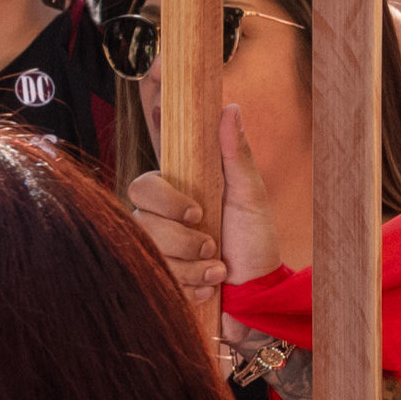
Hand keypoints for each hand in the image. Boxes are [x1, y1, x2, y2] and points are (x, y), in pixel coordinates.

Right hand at [129, 104, 282, 298]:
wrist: (259, 292)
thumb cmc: (255, 238)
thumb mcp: (251, 195)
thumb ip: (236, 153)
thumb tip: (230, 108)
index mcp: (176, 193)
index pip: (143, 185)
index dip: (165, 199)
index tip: (197, 212)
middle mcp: (158, 220)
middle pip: (141, 222)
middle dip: (181, 240)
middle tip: (214, 245)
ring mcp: (156, 252)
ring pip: (149, 255)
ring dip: (192, 266)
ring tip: (219, 269)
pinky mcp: (159, 281)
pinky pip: (158, 282)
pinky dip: (191, 287)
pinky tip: (211, 287)